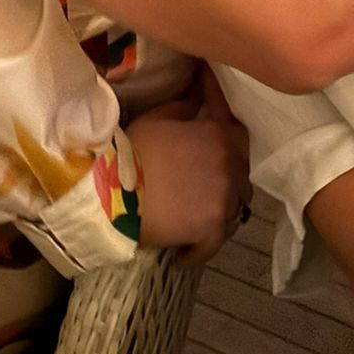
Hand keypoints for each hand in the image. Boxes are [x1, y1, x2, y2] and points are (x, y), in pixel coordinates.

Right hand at [128, 100, 251, 267]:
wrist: (112, 191)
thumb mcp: (157, 119)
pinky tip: (182, 254)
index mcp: (218, 135)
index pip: (239, 137)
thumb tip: (198, 100)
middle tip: (201, 191)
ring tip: (194, 222)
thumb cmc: (132, 151)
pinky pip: (214, 243)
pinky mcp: (213, 229)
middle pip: (241, 177)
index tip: (214, 158)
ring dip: (217, 215)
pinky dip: (199, 250)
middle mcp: (229, 166)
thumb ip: (185, 108)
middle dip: (226, 182)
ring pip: (234, 211)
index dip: (228, 147)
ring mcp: (224, 199)